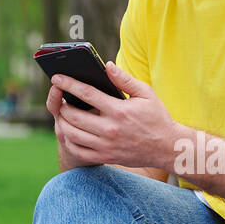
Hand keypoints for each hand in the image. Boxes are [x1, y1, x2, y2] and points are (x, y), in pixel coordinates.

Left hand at [46, 62, 179, 172]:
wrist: (167, 147)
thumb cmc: (157, 118)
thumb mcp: (146, 94)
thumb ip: (124, 79)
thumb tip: (107, 66)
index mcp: (119, 110)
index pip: (87, 93)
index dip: (68, 84)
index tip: (56, 77)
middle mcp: (110, 129)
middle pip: (74, 115)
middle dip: (62, 104)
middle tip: (60, 98)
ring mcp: (106, 146)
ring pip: (72, 134)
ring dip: (63, 122)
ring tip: (63, 114)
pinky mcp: (106, 157)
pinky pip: (79, 151)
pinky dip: (69, 141)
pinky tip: (70, 132)